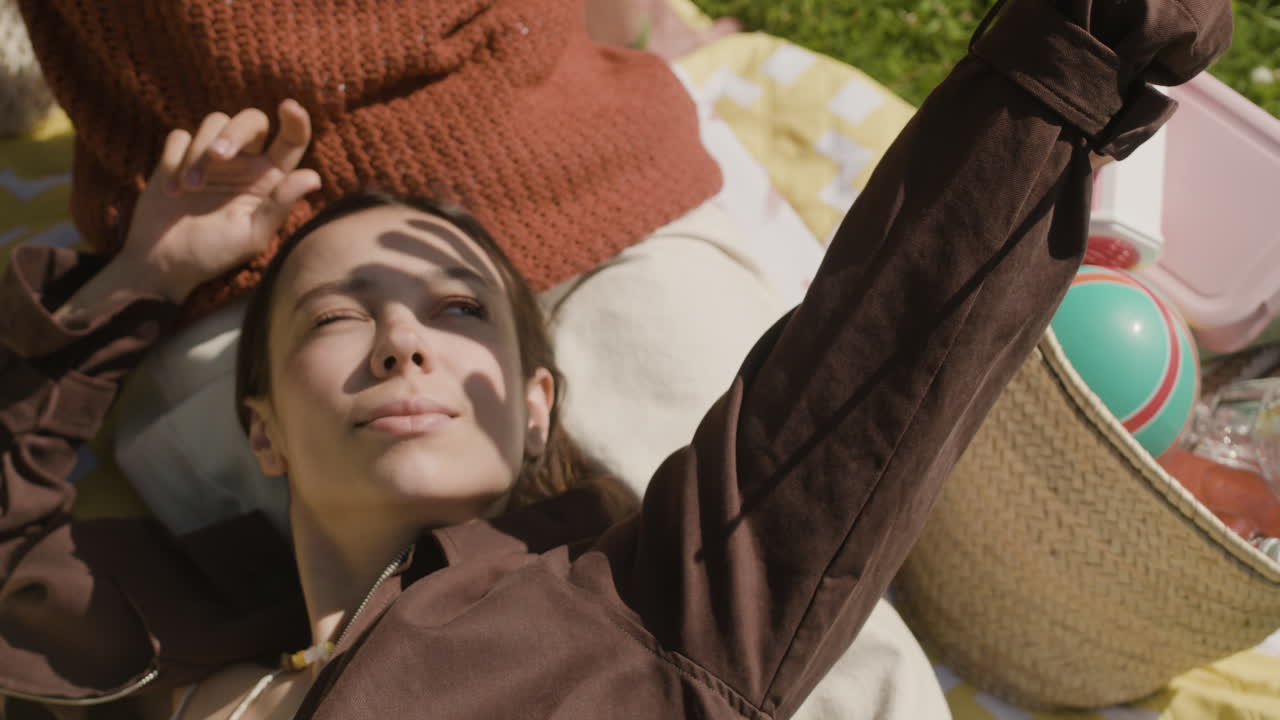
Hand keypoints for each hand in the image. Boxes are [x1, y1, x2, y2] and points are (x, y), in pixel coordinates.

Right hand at [121, 100, 320, 301]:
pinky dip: (175, 159)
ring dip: (199, 153)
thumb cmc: (215, 253)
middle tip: (218, 155)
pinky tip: (171, 191)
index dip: (295, 121)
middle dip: (234, 131)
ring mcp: (211, 157)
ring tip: (190, 188)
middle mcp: (246, 162)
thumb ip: (280, 204)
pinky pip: (180, 136)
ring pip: (213, 122)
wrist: (165, 263)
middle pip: (252, 120)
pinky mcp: (178, 157)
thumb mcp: (252, 235)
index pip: (291, 141)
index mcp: (270, 179)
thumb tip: (313, 176)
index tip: (289, 107)